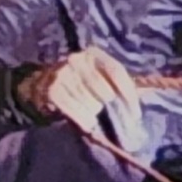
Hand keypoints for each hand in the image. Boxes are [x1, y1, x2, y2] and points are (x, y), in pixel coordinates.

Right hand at [16, 48, 142, 140]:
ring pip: (93, 106)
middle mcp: (78, 60)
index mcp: (94, 54)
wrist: (39, 85)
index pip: (117, 73)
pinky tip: (87, 125)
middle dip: (115, 112)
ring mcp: (64, 75)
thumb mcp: (96, 77)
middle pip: (107, 93)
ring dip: (98, 119)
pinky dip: (85, 122)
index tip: (136, 116)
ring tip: (97, 122)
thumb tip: (143, 103)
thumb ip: (117, 86)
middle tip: (118, 126)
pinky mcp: (54, 91)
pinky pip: (77, 113)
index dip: (129, 96)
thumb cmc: (77, 84)